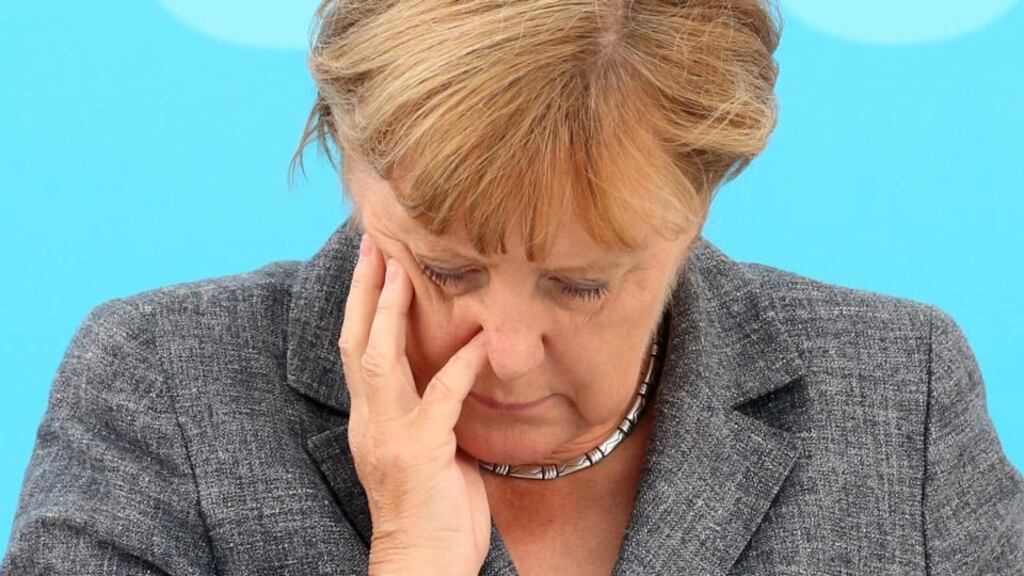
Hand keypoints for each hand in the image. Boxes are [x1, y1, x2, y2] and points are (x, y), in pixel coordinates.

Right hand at [338, 232, 491, 575]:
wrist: (422, 565)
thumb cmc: (430, 512)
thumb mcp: (424, 452)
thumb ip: (428, 410)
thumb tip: (451, 373)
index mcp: (368, 420)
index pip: (355, 350)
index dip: (361, 305)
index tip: (372, 262)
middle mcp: (369, 422)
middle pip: (356, 342)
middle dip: (366, 291)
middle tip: (375, 243)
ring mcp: (390, 436)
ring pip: (379, 359)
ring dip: (390, 310)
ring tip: (403, 268)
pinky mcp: (420, 451)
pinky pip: (440, 395)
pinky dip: (459, 364)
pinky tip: (478, 338)